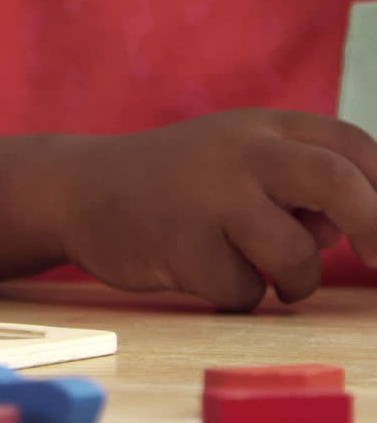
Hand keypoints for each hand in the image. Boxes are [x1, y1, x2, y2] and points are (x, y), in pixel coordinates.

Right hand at [60, 109, 376, 309]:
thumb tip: (351, 228)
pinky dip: (237, 294)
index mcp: (261, 128)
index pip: (351, 148)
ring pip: (293, 255)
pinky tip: (201, 272)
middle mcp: (239, 153)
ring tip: (265, 275)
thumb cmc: (171, 183)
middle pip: (336, 183)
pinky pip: (243, 289)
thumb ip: (295, 183)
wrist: (76, 189)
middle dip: (376, 227)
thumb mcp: (233, 161)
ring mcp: (207, 198)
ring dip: (295, 281)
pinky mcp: (179, 244)